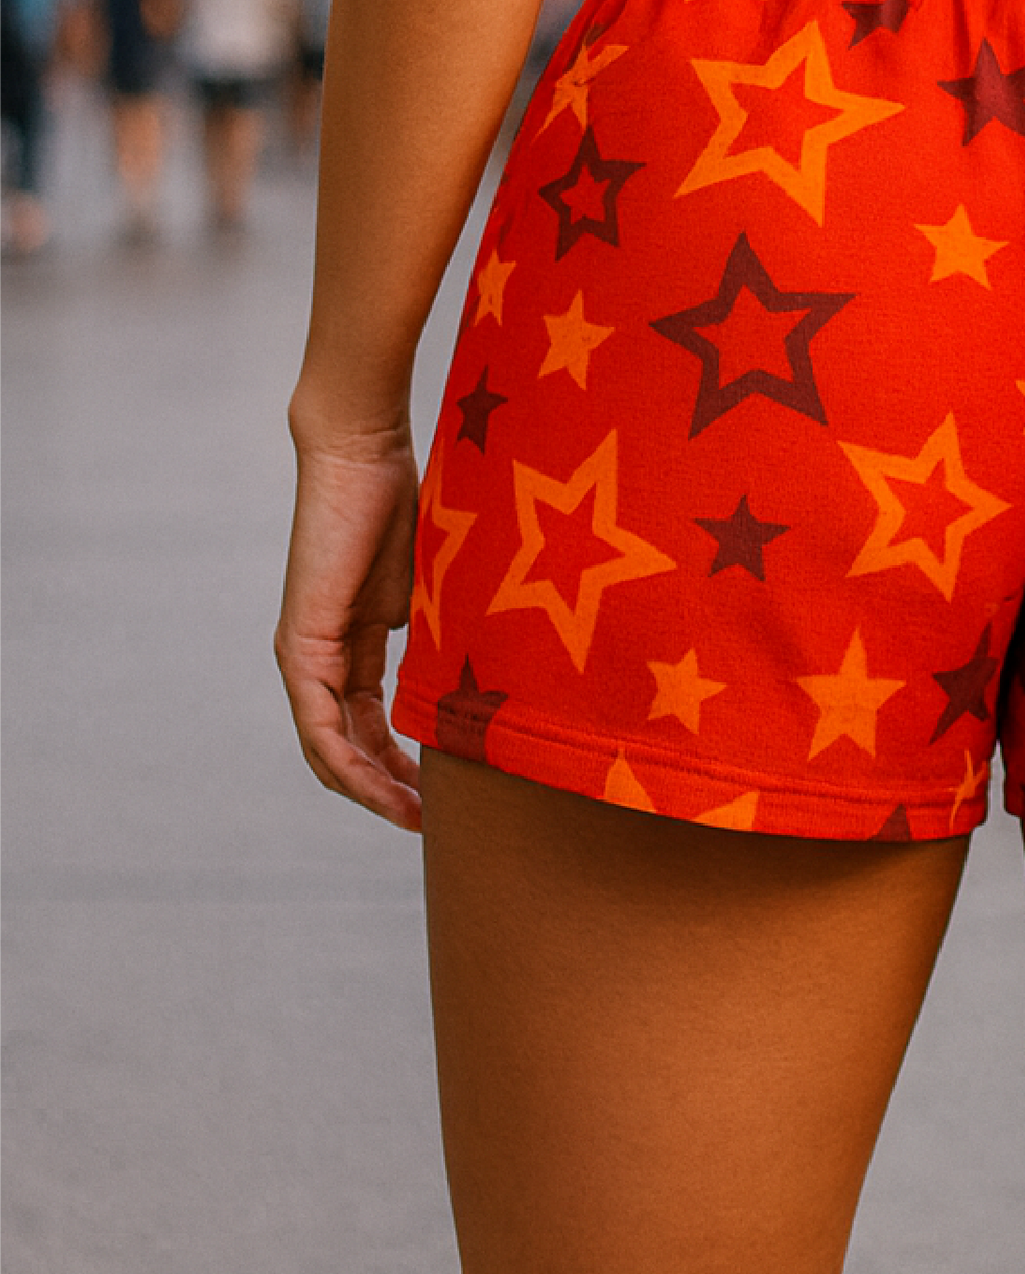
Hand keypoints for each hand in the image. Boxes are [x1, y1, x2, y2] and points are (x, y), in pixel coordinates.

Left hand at [275, 412, 423, 830]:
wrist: (364, 451)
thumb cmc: (404, 499)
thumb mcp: (432, 587)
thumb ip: (437, 632)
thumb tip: (475, 672)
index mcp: (352, 644)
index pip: (371, 724)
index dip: (401, 765)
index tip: (441, 793)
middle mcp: (321, 658)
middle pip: (348, 748)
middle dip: (387, 790)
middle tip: (428, 822)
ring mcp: (306, 655)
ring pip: (330, 749)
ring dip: (369, 790)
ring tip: (413, 818)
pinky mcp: (300, 646)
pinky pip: (320, 725)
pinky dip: (348, 763)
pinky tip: (380, 788)